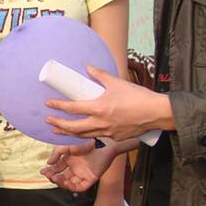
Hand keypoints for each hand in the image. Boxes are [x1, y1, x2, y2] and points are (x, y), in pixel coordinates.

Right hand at [41, 143, 112, 191]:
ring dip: (61, 183)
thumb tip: (48, 163)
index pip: (57, 168)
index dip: (49, 171)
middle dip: (54, 178)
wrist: (104, 143)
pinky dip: (72, 187)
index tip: (42, 171)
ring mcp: (83, 174)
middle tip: (49, 176)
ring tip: (55, 178)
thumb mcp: (67, 146)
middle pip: (62, 177)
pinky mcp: (91, 178)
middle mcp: (76, 168)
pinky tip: (65, 182)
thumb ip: (56, 153)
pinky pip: (80, 187)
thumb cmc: (87, 142)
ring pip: (70, 184)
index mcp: (70, 160)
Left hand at [45, 66, 171, 140]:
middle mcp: (101, 123)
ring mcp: (108, 132)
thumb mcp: (118, 82)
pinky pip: (97, 137)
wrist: (157, 113)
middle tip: (48, 120)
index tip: (48, 104)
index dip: (58, 106)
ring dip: (68, 132)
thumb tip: (88, 67)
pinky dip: (86, 135)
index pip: (73, 108)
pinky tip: (82, 132)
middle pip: (73, 127)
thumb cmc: (138, 97)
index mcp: (99, 108)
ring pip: (83, 135)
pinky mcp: (115, 137)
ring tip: (58, 130)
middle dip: (58, 124)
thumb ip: (100, 75)